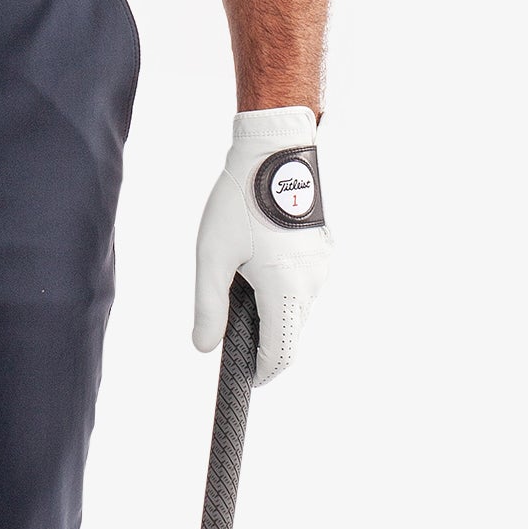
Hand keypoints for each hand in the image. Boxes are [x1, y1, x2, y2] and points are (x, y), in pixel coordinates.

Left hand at [192, 105, 332, 384]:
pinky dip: (284, 285)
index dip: (263, 371)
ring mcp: (322, 265)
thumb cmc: (238, 202)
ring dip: (274, 308)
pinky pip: (304, 281)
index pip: (282, 354)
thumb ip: (208, 306)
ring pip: (298, 305)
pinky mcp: (323, 248)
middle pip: (291, 331)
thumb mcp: (212, 256)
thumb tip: (205, 347)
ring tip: (240, 281)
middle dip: (265, 338)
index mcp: (287, 291)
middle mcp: (313, 284)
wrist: (273, 152)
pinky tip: (258, 261)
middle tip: (233, 325)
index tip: (246, 376)